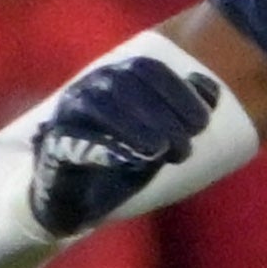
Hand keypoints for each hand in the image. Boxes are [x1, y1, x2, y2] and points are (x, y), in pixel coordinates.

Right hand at [30, 51, 221, 236]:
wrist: (77, 198)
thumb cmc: (124, 160)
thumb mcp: (163, 137)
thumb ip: (186, 114)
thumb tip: (211, 90)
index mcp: (120, 77)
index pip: (149, 69)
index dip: (179, 93)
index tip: (201, 124)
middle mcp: (93, 85)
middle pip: (128, 83)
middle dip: (163, 114)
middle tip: (184, 147)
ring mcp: (71, 110)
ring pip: (101, 103)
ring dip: (137, 127)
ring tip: (162, 151)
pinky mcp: (55, 139)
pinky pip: (76, 135)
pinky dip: (108, 145)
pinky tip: (134, 159)